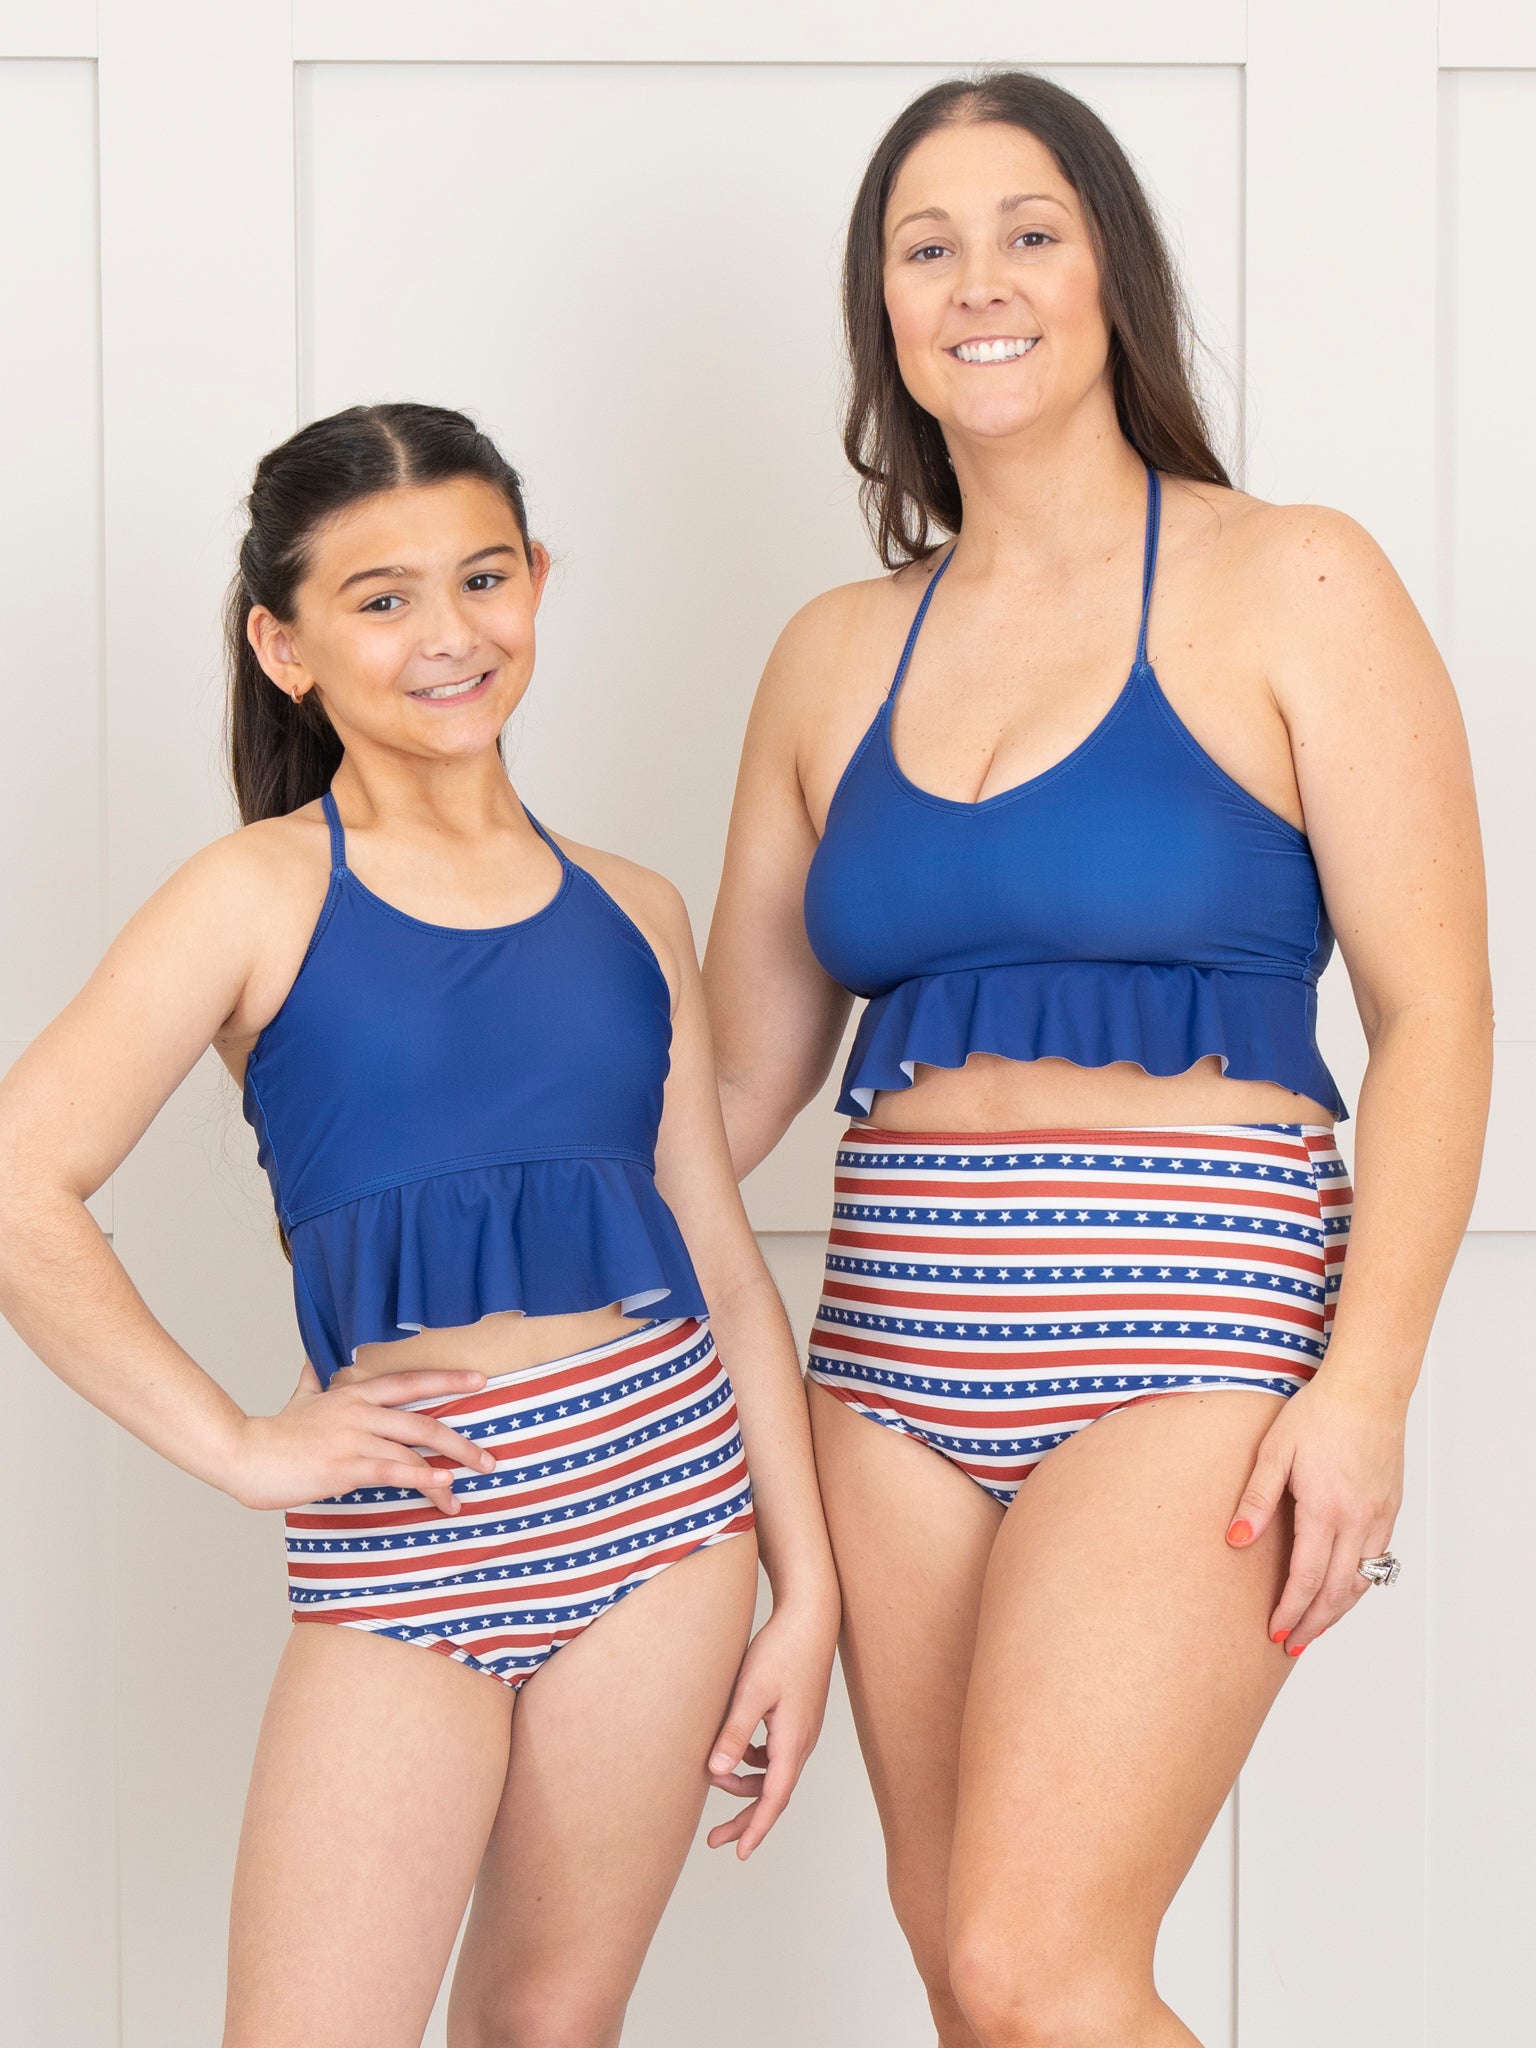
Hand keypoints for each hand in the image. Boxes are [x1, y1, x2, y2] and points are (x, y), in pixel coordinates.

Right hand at [223, 1358, 497, 1515]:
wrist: (243, 1455)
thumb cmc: (273, 1434)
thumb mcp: (298, 1400)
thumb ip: (311, 1381)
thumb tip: (310, 1361)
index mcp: (353, 1393)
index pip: (410, 1381)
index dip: (448, 1379)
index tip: (481, 1380)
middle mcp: (360, 1411)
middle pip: (424, 1423)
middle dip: (462, 1442)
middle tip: (488, 1460)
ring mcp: (354, 1438)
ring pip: (414, 1452)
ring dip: (446, 1473)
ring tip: (463, 1492)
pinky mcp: (346, 1466)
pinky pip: (394, 1472)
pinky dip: (423, 1479)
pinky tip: (442, 1487)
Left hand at [704, 1599, 838, 1859]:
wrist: (811, 1618)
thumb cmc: (781, 1650)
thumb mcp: (750, 1692)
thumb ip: (734, 1733)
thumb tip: (716, 1774)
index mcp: (792, 1741)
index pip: (774, 1799)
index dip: (756, 1828)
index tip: (739, 1853)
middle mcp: (802, 1742)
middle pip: (775, 1794)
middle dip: (747, 1819)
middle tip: (715, 1838)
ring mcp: (803, 1730)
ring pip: (775, 1774)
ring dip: (748, 1786)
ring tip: (716, 1782)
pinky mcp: (798, 1717)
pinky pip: (777, 1754)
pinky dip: (755, 1763)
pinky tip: (737, 1752)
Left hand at [1226, 1373, 1404, 1654]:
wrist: (1367, 1390)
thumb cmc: (1317, 1414)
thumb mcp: (1274, 1451)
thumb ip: (1256, 1499)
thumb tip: (1237, 1540)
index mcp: (1325, 1509)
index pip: (1306, 1577)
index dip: (1290, 1610)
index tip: (1274, 1633)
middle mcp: (1357, 1520)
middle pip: (1335, 1590)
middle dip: (1313, 1623)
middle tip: (1292, 1646)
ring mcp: (1378, 1517)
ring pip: (1361, 1581)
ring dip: (1337, 1610)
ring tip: (1315, 1629)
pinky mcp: (1389, 1509)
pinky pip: (1376, 1560)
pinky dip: (1357, 1585)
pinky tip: (1341, 1591)